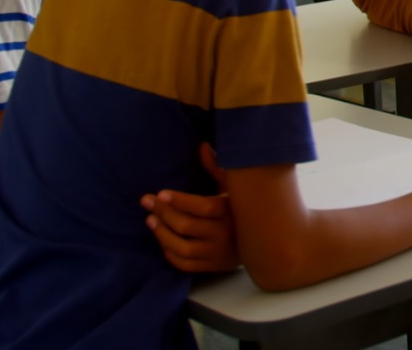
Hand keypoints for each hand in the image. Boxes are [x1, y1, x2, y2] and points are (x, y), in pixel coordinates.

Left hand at [142, 143, 238, 272]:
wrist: (264, 240)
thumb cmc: (241, 208)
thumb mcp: (232, 187)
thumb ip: (216, 168)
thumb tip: (202, 145)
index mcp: (231, 211)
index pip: (202, 207)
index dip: (179, 201)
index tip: (160, 193)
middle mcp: (225, 233)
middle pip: (186, 226)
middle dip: (163, 213)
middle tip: (147, 202)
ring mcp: (218, 252)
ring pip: (183, 248)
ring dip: (162, 234)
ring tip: (150, 220)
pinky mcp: (213, 266)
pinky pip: (185, 264)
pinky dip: (169, 254)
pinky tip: (162, 241)